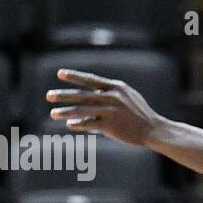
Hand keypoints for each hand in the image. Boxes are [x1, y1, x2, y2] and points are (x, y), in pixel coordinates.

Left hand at [47, 69, 165, 145]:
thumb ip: (109, 94)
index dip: (75, 76)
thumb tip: (90, 96)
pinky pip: (88, 124)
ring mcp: (111, 111)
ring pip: (82, 110)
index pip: (91, 80)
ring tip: (53, 113)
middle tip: (48, 95)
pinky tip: (69, 125)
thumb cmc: (139, 113)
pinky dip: (77, 124)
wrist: (153, 129)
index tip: (60, 73)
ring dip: (65, 112)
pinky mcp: (110, 125)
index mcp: (117, 87)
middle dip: (64, 95)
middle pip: (82, 95)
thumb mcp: (127, 97)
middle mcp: (113, 97)